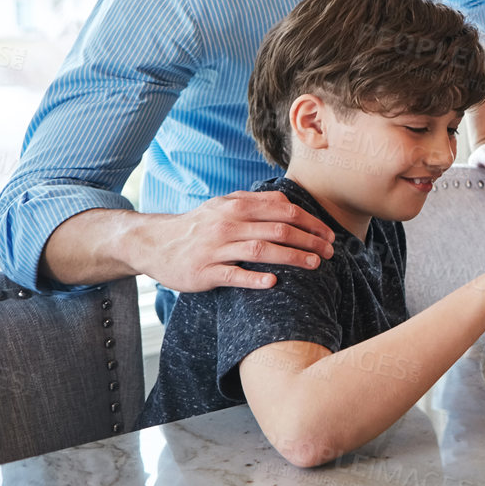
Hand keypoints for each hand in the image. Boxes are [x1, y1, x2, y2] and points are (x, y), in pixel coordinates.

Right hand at [127, 190, 336, 291]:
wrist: (153, 242)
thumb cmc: (198, 225)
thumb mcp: (224, 204)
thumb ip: (255, 202)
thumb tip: (289, 203)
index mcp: (237, 205)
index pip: (284, 210)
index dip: (311, 222)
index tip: (330, 235)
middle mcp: (229, 223)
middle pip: (279, 229)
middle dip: (310, 241)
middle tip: (331, 253)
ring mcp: (216, 248)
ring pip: (261, 250)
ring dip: (292, 257)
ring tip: (315, 265)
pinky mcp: (204, 271)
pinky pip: (233, 274)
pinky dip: (254, 278)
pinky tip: (273, 283)